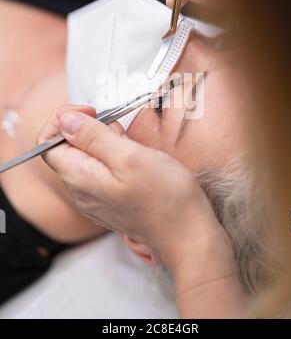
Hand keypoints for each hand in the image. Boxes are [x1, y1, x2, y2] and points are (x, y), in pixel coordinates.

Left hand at [38, 105, 231, 271]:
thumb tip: (64, 118)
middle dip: (91, 130)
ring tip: (132, 148)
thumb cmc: (164, 196)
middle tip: (120, 131)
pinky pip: (102, 170)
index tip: (92, 111)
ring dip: (105, 143)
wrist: (187, 234)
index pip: (47, 142)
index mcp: (78, 178)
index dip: (64, 120)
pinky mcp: (110, 201)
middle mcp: (80, 191)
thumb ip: (92, 136)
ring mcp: (95, 198)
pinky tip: (136, 161)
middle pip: (68, 148)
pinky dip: (115, 157)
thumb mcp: (129, 156)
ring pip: (87, 157)